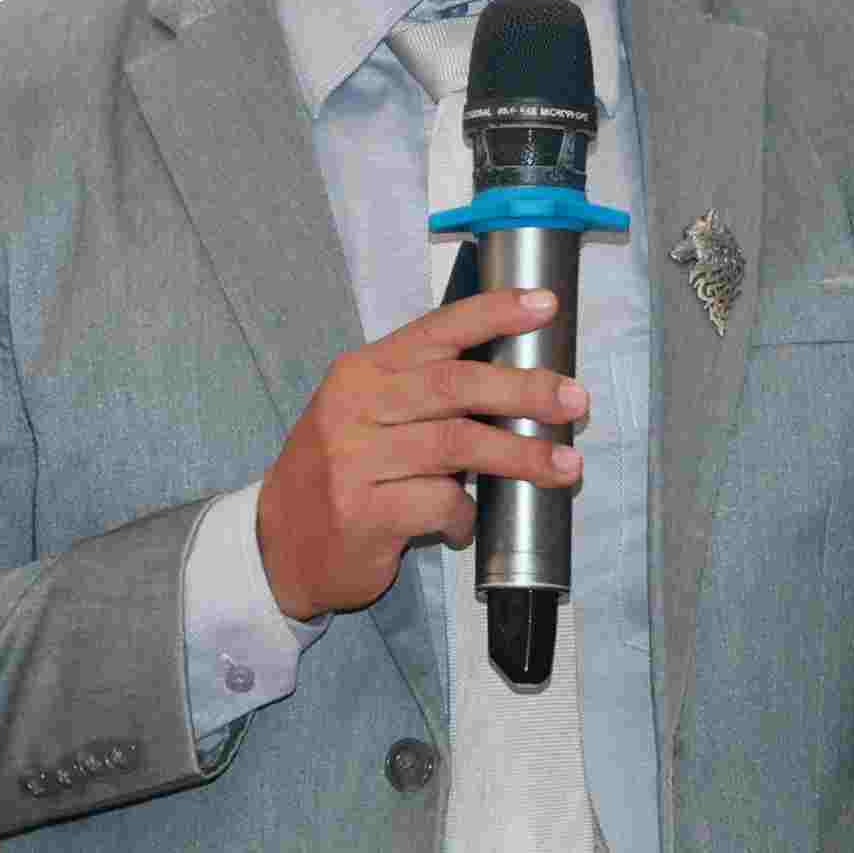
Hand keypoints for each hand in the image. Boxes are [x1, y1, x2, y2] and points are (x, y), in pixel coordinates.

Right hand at [255, 289, 585, 621]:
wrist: (279, 546)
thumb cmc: (340, 474)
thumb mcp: (366, 416)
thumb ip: (422, 395)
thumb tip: (516, 382)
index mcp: (362, 373)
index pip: (436, 330)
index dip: (494, 313)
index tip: (544, 306)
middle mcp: (354, 408)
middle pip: (455, 386)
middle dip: (525, 390)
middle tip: (575, 400)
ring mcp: (355, 461)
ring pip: (458, 446)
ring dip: (521, 456)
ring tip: (564, 466)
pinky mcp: (364, 513)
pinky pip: (440, 504)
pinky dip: (465, 515)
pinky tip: (464, 524)